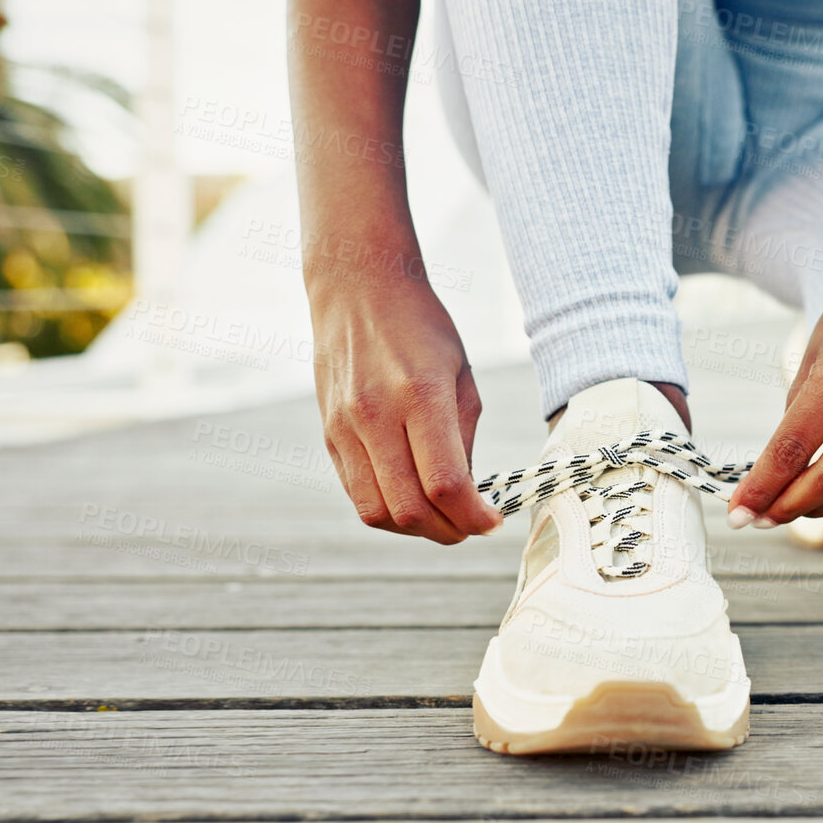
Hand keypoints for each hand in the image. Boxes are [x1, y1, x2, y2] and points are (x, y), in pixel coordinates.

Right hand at [311, 270, 502, 543]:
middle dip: (448, 532)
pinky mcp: (329, 435)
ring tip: (442, 518)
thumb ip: (463, 438)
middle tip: (470, 527)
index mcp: (420, 396)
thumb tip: (468, 497)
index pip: (446, 483)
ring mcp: (345, 428)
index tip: (492, 523)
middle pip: (410, 509)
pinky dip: (388, 510)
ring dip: (415, 530)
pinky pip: (357, 494)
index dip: (474, 518)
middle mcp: (376, 415)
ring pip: (377, 513)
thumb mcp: (461, 375)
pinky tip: (411, 498)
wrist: (358, 289)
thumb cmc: (422, 328)